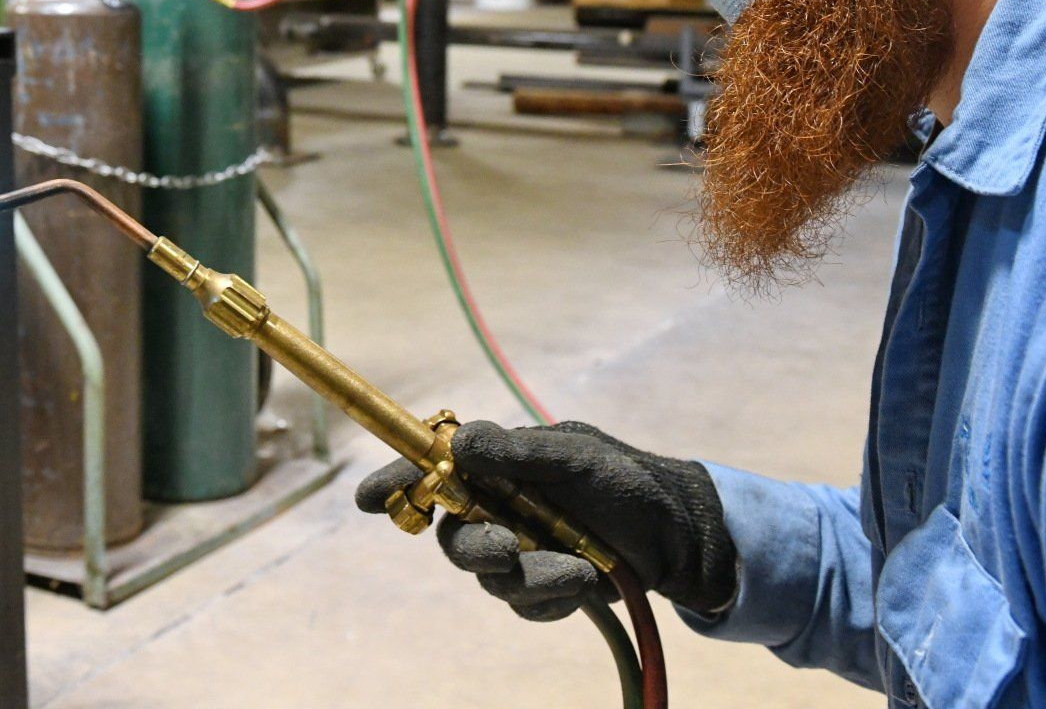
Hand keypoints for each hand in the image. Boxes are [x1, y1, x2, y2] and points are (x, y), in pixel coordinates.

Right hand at [354, 420, 736, 620]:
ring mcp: (521, 549)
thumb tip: (459, 442)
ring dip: (530, 576)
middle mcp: (502, 508)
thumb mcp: (576, 458)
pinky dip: (552, 596)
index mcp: (501, 467)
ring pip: (489, 577)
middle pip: (453, 535)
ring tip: (578, 568)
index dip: (396, 481)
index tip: (365, 498)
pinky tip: (584, 580)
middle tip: (506, 549)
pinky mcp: (543, 587)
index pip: (435, 470)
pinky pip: (524, 604)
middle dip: (474, 546)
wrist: (680, 536)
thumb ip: (517, 452)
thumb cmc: (628, 482)